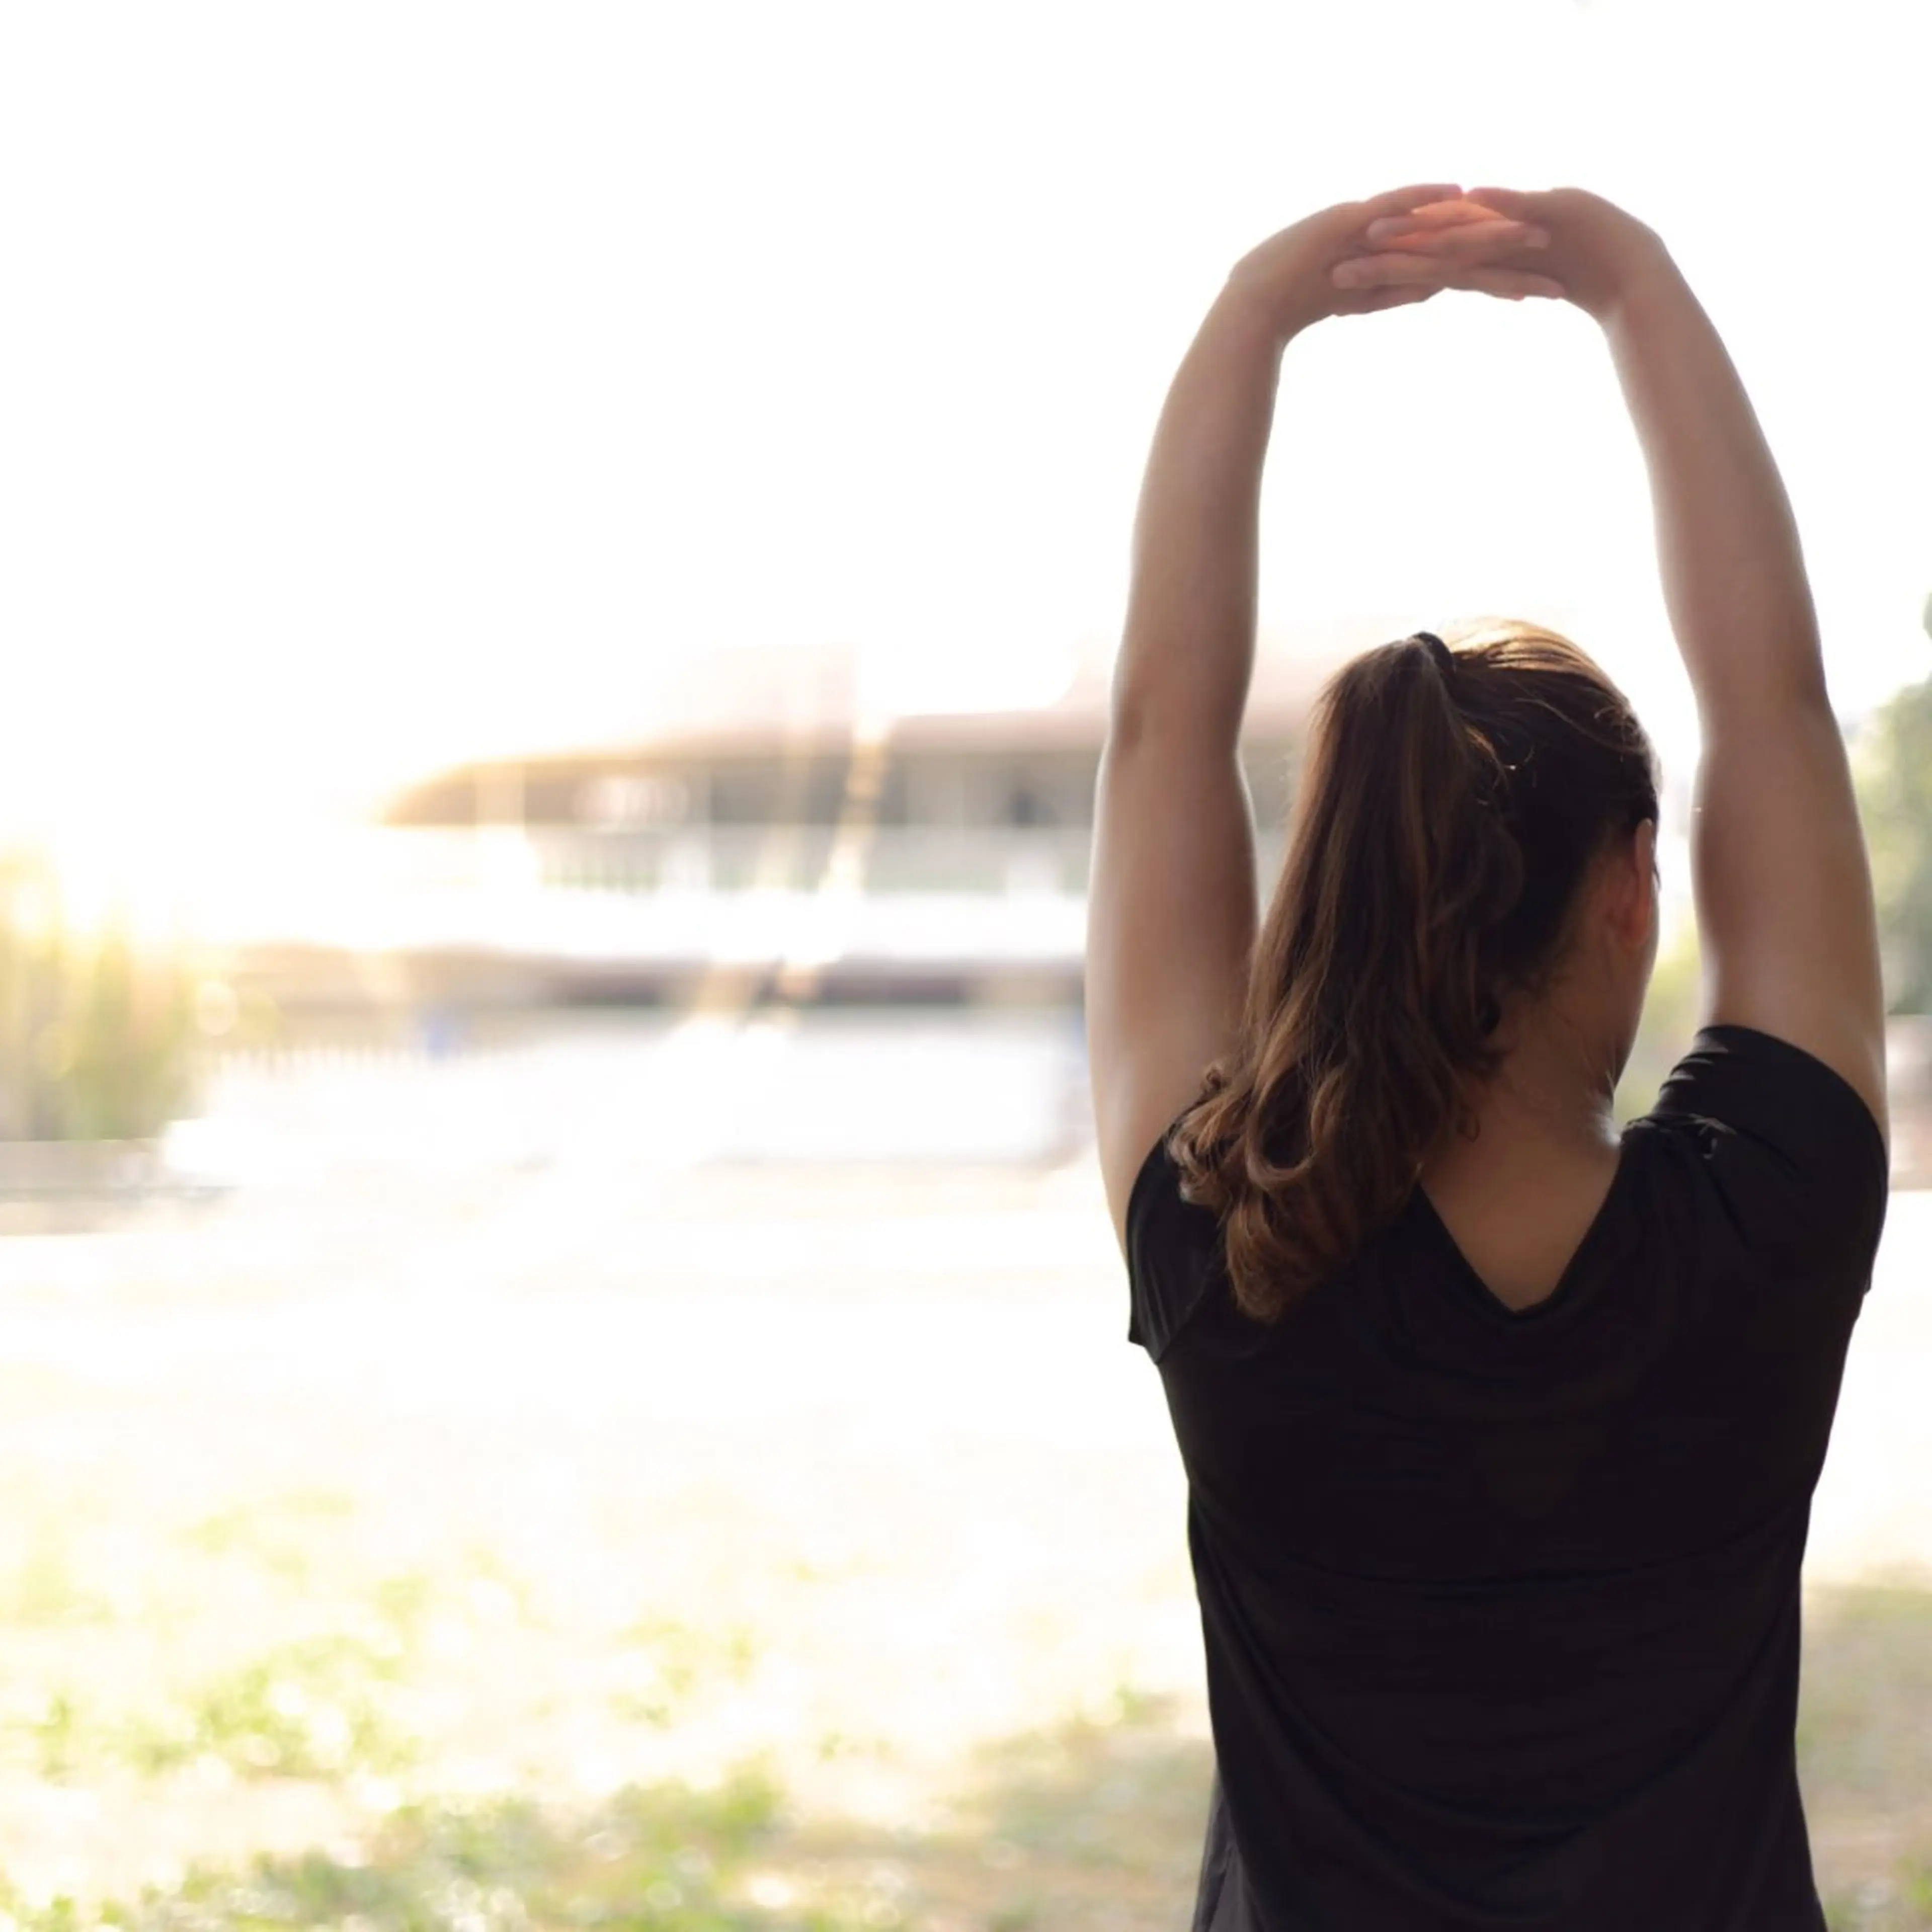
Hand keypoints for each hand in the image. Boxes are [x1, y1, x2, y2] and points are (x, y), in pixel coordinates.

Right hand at [1223, 183, 1564, 338]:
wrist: (1258, 303)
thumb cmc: (1301, 301)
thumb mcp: (1362, 299)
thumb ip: (1398, 288)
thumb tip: (1438, 284)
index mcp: (1400, 256)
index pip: (1458, 265)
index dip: (1500, 273)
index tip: (1541, 282)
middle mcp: (1394, 236)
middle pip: (1459, 242)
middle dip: (1508, 249)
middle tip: (1556, 252)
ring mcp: (1374, 228)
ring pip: (1436, 224)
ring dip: (1480, 224)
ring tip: (1525, 229)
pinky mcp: (1349, 222)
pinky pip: (1393, 206)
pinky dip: (1422, 199)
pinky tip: (1457, 194)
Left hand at [1355, 185, 1667, 324]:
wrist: (1629, 274)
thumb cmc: (1582, 277)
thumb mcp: (1520, 282)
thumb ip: (1485, 276)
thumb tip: (1441, 282)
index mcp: (1484, 253)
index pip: (1428, 262)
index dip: (1387, 270)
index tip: (1345, 283)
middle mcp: (1495, 234)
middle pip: (1432, 244)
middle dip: (1385, 255)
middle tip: (1337, 263)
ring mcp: (1520, 224)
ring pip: (1463, 228)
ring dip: (1423, 229)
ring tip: (1380, 233)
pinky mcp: (1554, 213)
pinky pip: (1522, 210)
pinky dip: (1499, 205)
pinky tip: (1472, 198)